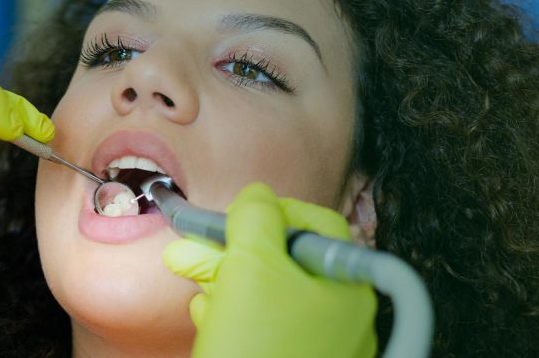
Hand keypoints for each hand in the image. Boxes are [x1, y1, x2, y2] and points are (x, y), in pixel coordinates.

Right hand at [162, 183, 376, 356]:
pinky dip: (233, 316)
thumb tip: (257, 196)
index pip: (316, 224)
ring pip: (269, 295)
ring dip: (226, 282)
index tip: (235, 217)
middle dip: (233, 251)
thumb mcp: (252, 267)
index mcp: (345, 286)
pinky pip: (263, 328)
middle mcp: (340, 316)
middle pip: (286, 260)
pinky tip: (209, 318)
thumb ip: (255, 219)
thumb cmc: (259, 349)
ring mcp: (318, 346)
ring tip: (199, 290)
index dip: (271, 212)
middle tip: (193, 250)